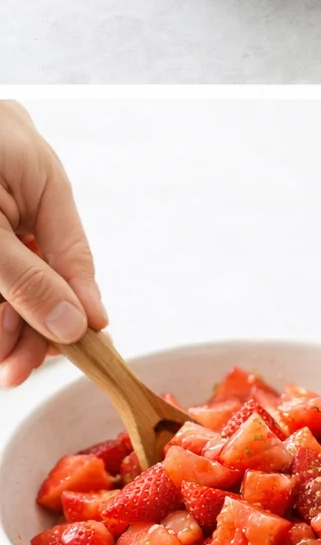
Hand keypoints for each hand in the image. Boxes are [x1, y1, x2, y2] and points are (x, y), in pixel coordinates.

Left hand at [0, 103, 106, 387]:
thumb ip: (27, 281)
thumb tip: (74, 325)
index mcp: (40, 174)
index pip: (73, 251)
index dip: (81, 301)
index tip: (87, 343)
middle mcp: (21, 183)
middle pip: (43, 264)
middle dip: (29, 320)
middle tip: (15, 370)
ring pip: (13, 269)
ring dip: (5, 317)